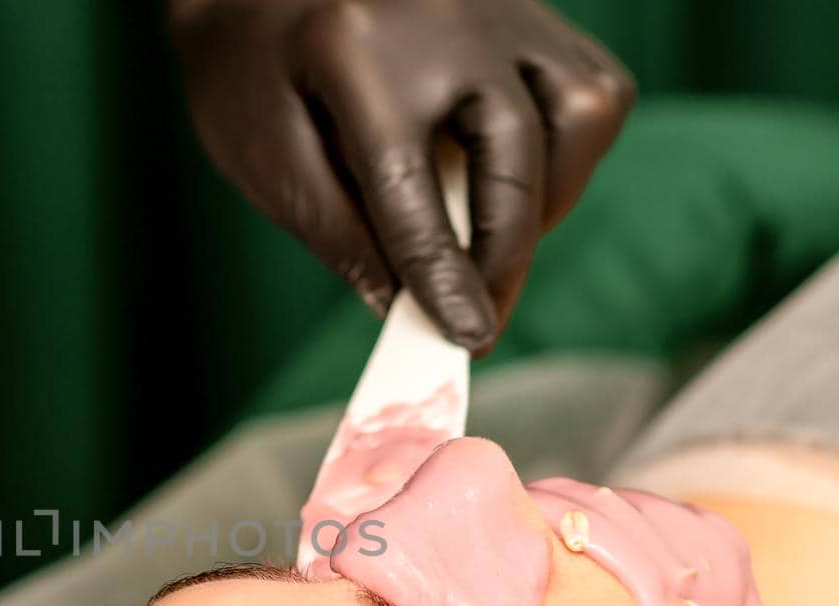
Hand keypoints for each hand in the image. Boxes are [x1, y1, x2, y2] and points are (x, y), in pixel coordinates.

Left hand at [171, 0, 634, 351]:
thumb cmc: (247, 65)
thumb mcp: (259, 149)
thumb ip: (332, 229)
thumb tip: (406, 307)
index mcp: (352, 48)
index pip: (410, 187)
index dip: (443, 274)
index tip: (469, 338)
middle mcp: (442, 14)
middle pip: (514, 153)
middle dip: (504, 256)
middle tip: (481, 320)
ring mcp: (497, 2)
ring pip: (580, 112)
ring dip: (550, 200)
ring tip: (495, 244)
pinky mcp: (527, 8)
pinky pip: (592, 86)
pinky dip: (571, 150)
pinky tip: (518, 183)